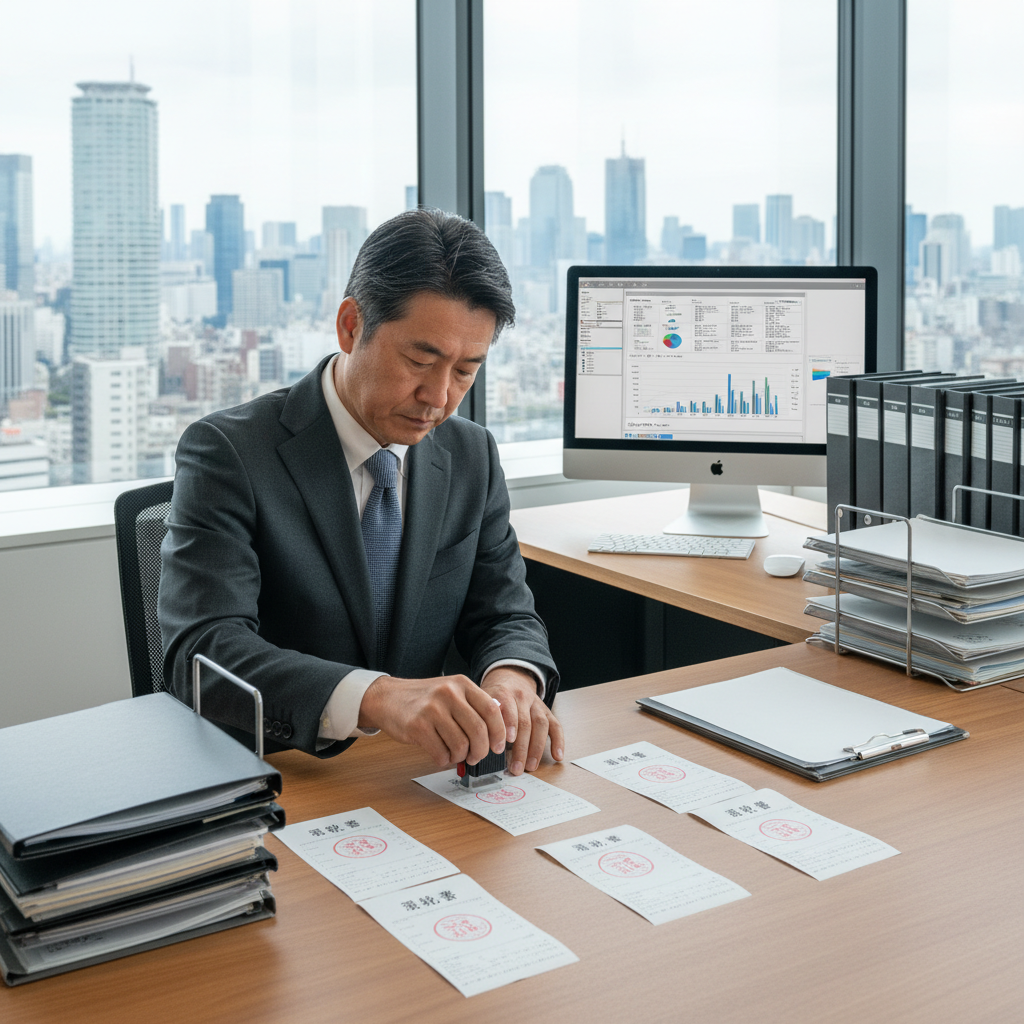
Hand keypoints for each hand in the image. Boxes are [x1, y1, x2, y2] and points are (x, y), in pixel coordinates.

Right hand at [358, 674, 506, 767]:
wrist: (387, 698)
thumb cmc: (423, 699)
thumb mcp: (451, 691)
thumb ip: (473, 705)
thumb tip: (500, 729)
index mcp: (461, 684)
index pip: (491, 710)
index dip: (499, 732)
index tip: (499, 746)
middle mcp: (448, 693)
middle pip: (479, 730)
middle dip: (481, 751)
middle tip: (476, 757)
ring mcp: (432, 709)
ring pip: (461, 745)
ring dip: (461, 757)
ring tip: (455, 754)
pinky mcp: (417, 726)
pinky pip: (441, 753)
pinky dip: (444, 760)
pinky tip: (440, 754)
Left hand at [481, 667, 564, 775]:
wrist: (509, 677)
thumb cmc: (492, 696)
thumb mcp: (482, 700)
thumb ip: (481, 717)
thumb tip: (478, 743)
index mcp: (503, 693)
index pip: (507, 708)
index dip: (508, 726)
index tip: (505, 744)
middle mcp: (521, 696)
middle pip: (525, 722)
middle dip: (521, 747)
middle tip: (516, 768)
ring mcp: (536, 703)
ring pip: (540, 724)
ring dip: (536, 748)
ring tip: (530, 766)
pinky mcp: (546, 711)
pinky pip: (555, 725)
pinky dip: (558, 741)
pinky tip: (557, 756)